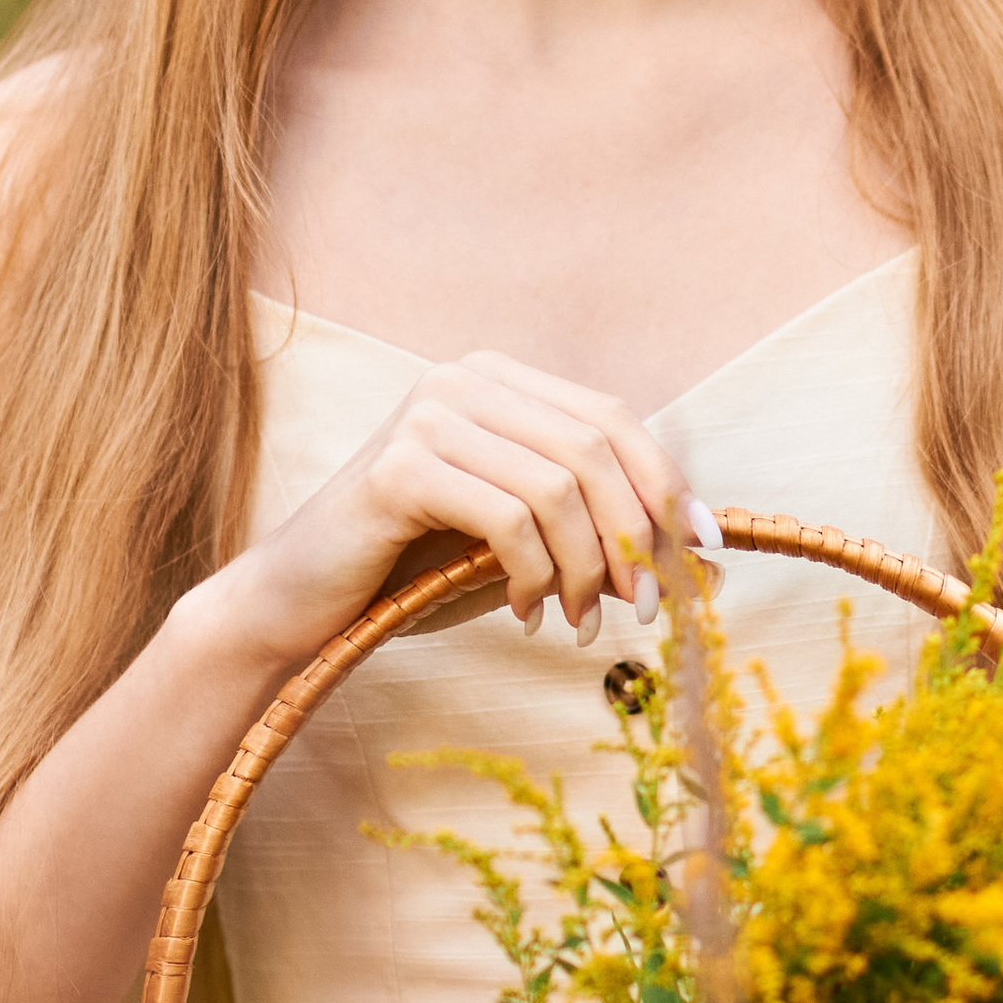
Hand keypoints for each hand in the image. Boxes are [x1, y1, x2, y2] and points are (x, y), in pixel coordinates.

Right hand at [193, 351, 720, 677]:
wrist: (298, 603)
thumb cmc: (413, 570)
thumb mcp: (518, 541)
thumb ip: (589, 528)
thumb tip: (698, 550)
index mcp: (497, 382)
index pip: (611, 418)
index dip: (666, 482)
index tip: (703, 549)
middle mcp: (464, 380)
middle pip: (594, 447)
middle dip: (636, 535)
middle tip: (648, 606)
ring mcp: (427, 416)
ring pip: (558, 486)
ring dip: (588, 568)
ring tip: (582, 622)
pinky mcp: (398, 468)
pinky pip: (506, 518)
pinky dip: (533, 575)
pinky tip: (522, 614)